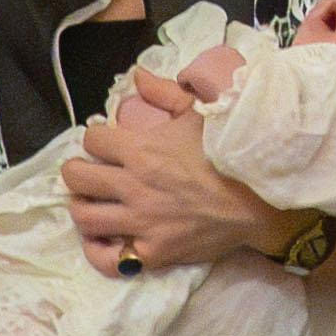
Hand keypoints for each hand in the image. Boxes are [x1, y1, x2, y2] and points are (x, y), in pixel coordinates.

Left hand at [65, 68, 275, 275]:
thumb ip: (165, 92)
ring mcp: (141, 223)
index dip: (96, 138)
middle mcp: (134, 186)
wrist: (258, 200)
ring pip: (84, 217)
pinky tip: (102, 239)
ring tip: (93, 202)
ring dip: (82, 206)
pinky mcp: (153, 253)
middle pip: (77, 178)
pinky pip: (107, 259)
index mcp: (142, 150)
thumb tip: (136, 76)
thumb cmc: (227, 154)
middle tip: (88, 172)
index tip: (105, 142)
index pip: (92, 139)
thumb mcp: (200, 113)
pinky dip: (97, 250)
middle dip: (77, 171)